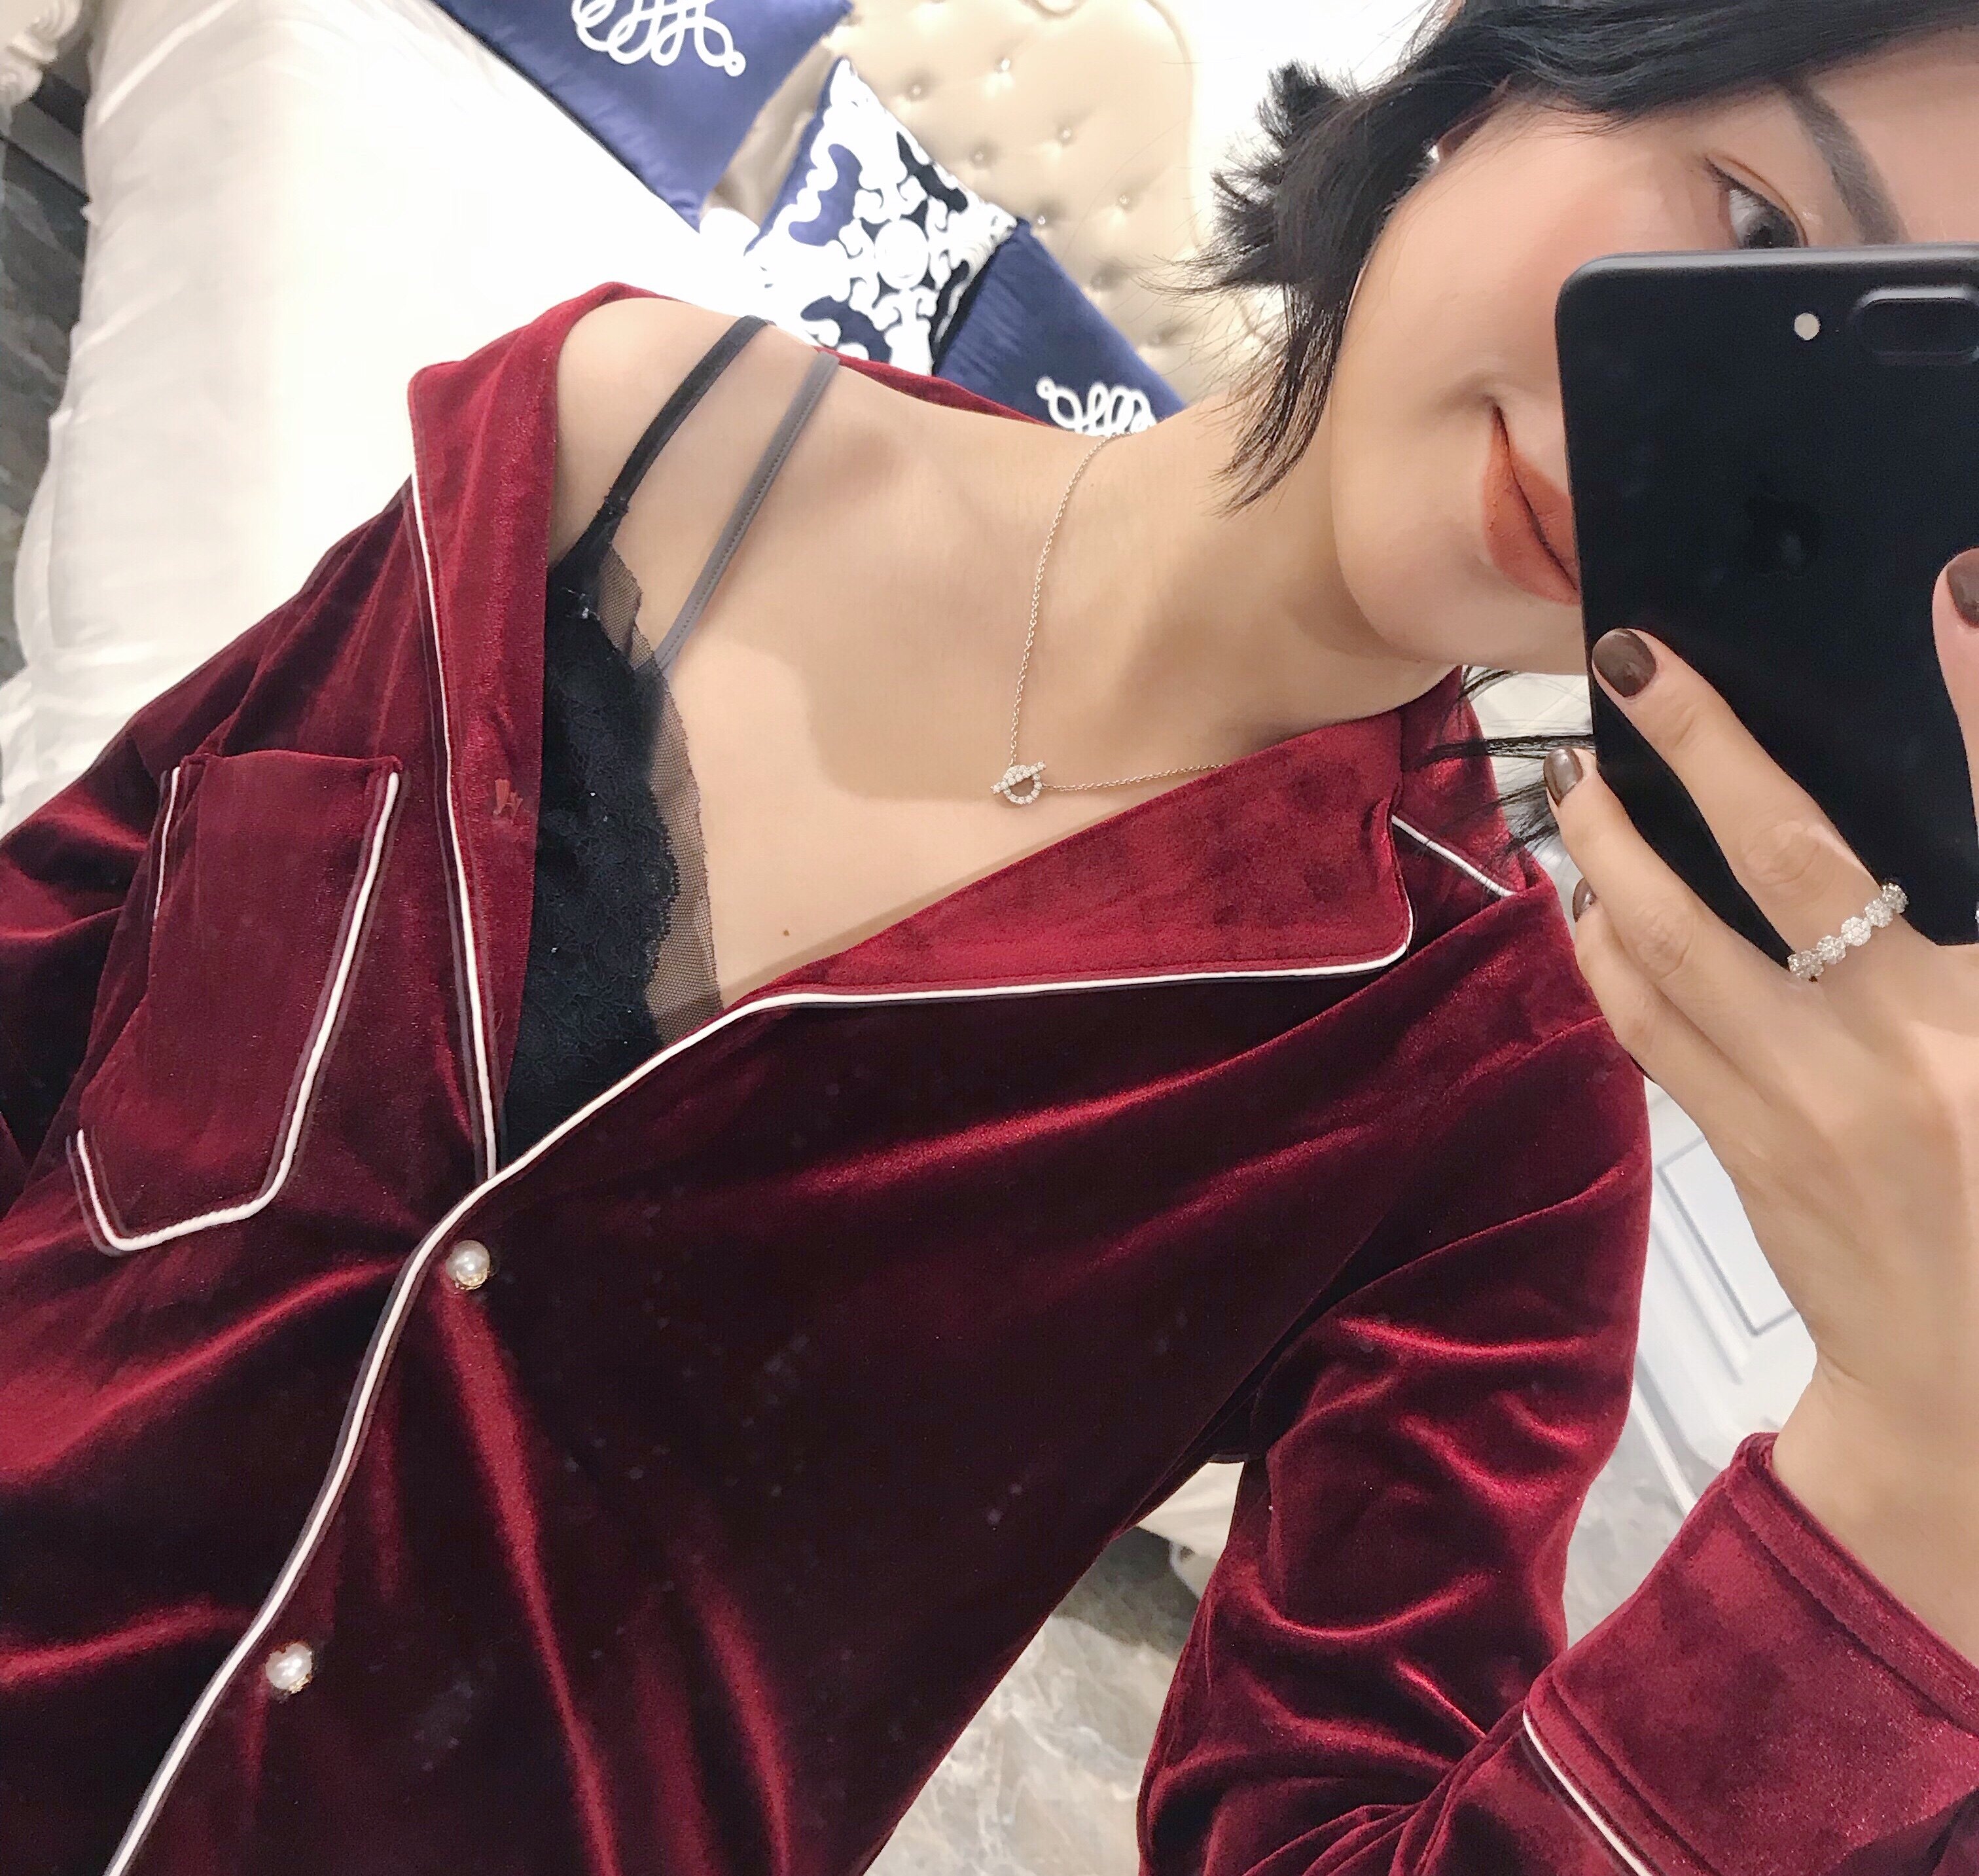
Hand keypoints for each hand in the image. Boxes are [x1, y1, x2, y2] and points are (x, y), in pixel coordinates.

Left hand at [1549, 551, 1978, 1661]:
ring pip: (1678, 944)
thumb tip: (1927, 837)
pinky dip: (1609, 954)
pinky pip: (1650, 1027)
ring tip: (1582, 787)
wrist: (1977, 1395)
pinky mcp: (1744, 1149)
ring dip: (1619, 851)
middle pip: (1790, 863)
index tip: (1954, 595)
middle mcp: (1916, 1052)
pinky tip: (1586, 904)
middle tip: (1640, 666)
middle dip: (1708, 750)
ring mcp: (1812, 1105)